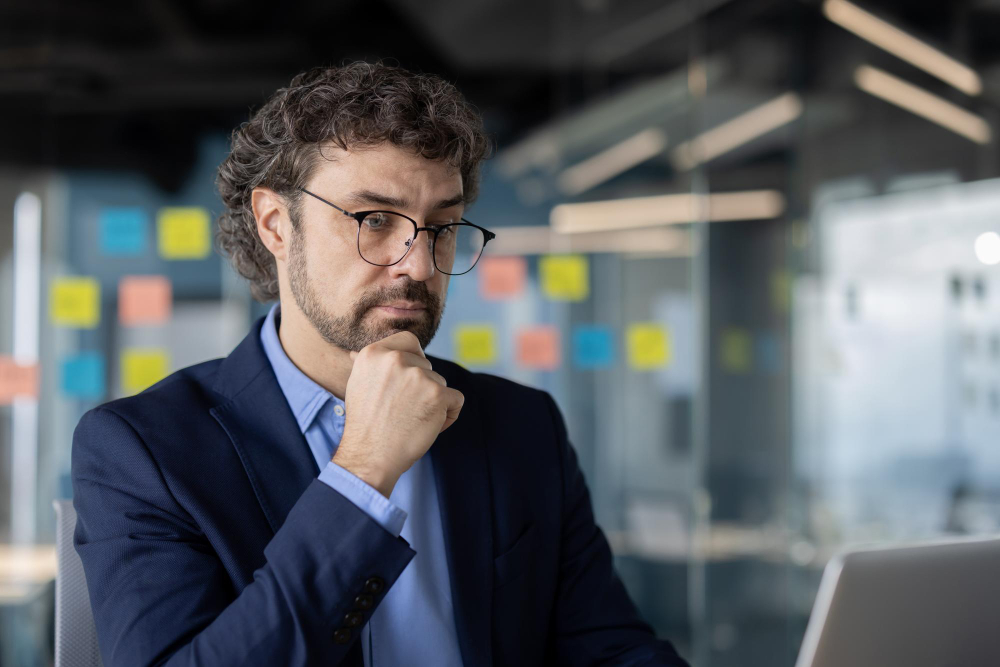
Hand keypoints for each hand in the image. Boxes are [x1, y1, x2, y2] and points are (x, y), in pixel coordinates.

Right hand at [332, 331, 464, 498]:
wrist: (370, 456)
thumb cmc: (365, 425)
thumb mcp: (358, 386)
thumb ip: (369, 367)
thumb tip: (356, 353)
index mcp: (374, 353)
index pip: (409, 341)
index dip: (415, 359)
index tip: (409, 380)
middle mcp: (395, 359)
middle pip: (426, 366)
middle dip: (422, 387)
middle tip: (403, 410)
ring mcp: (418, 376)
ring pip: (440, 383)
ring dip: (433, 403)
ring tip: (411, 421)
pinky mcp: (437, 395)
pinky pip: (456, 400)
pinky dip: (449, 415)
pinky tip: (430, 427)